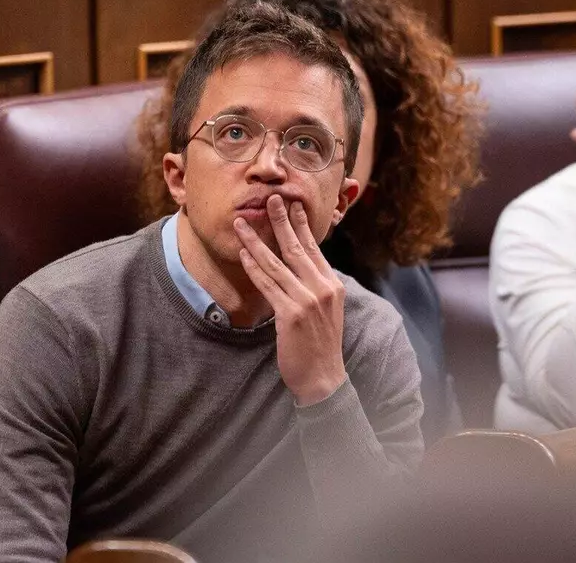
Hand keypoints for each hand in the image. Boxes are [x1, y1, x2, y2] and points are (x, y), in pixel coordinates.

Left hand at [234, 195, 346, 405]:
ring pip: (277, 263)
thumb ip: (317, 287)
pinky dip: (254, 268)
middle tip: (269, 198)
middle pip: (297, 248)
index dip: (302, 224)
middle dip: (281, 221)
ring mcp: (307, 300)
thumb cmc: (320, 346)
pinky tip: (243, 254)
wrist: (323, 378)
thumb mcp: (327, 311)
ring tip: (242, 224)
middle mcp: (323, 288)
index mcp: (332, 285)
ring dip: (256, 241)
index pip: (314, 248)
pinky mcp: (290, 314)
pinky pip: (268, 285)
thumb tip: (303, 267)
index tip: (293, 204)